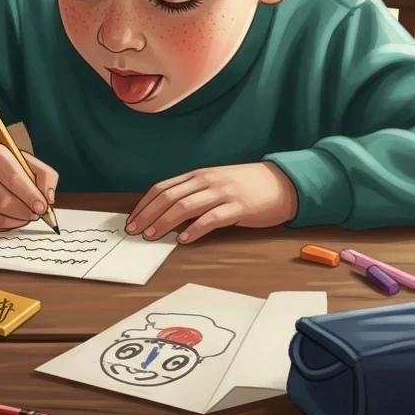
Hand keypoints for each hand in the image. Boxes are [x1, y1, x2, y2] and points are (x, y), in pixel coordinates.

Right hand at [0, 142, 58, 231]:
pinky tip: (9, 219)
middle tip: (35, 214)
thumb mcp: (24, 161)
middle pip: (3, 201)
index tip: (42, 207)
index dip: (30, 196)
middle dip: (25, 212)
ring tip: (24, 216)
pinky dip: (3, 227)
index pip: (13, 179)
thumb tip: (49, 199)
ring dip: (16, 221)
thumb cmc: (2, 167)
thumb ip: (44, 175)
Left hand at [126, 162, 298, 243]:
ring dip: (165, 222)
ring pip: (185, 206)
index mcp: (198, 175)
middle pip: (169, 197)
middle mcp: (207, 181)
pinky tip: (184, 239)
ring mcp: (222, 193)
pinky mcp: (238, 207)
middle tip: (135, 231)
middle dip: (148, 215)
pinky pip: (212, 219)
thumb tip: (166, 213)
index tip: (132, 219)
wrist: (282, 183)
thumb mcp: (215, 183)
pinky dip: (195, 230)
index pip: (162, 187)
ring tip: (152, 236)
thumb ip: (194, 193)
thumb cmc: (246, 186)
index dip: (145, 204)